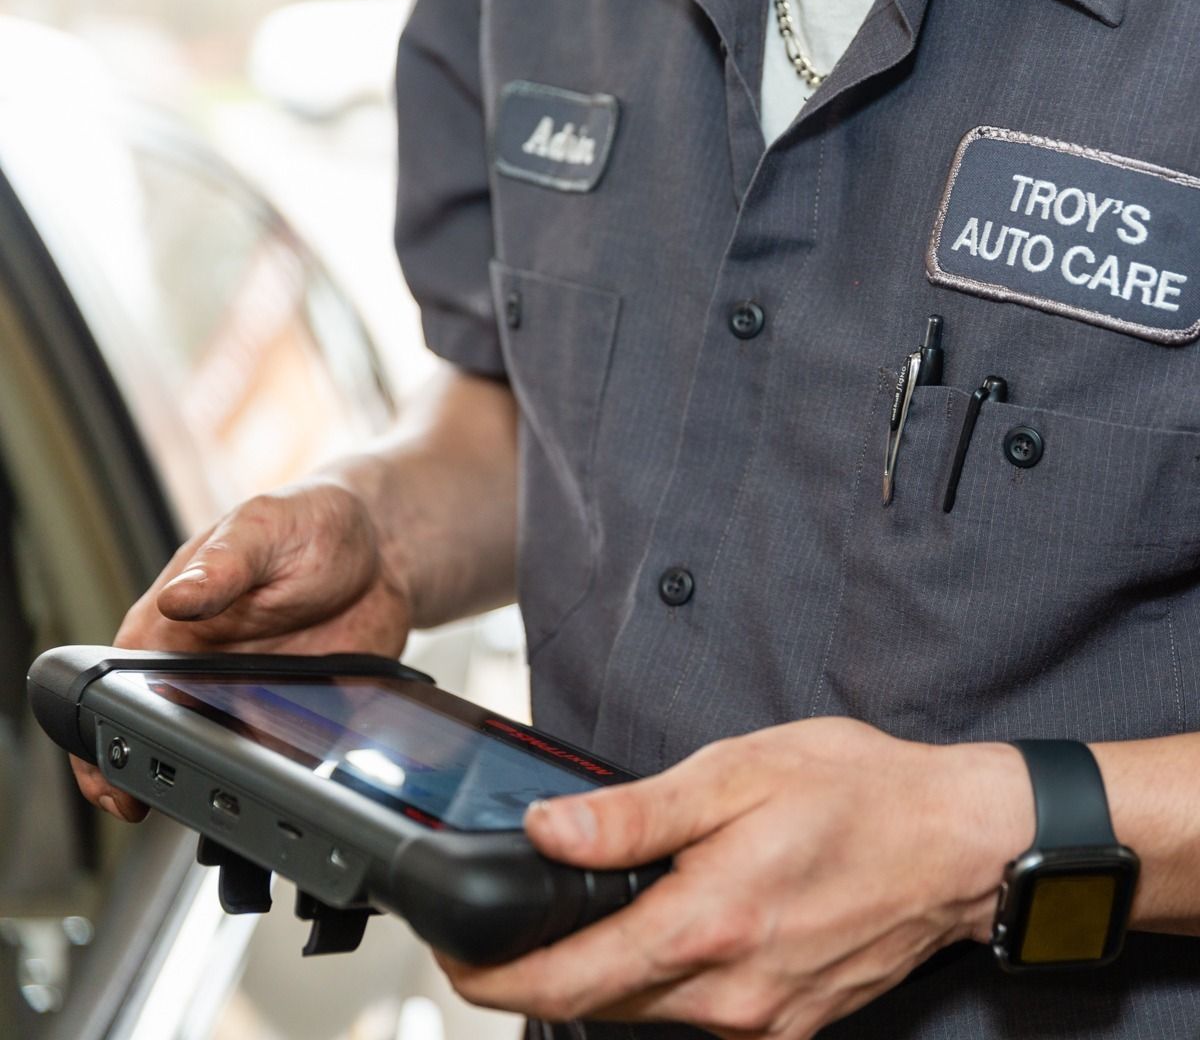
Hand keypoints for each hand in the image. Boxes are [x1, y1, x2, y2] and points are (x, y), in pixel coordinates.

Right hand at [72, 480, 410, 821]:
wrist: (384, 548)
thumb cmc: (310, 523)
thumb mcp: (264, 530)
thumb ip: (222, 565)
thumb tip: (176, 599)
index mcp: (172, 623)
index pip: (111, 690)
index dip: (99, 742)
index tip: (110, 779)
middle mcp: (202, 668)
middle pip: (161, 740)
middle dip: (164, 777)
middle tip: (183, 799)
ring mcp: (249, 695)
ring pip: (224, 758)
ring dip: (234, 777)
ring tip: (253, 781)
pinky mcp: (297, 711)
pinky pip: (286, 755)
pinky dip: (292, 768)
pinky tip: (306, 764)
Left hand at [440, 718, 1033, 1037]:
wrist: (954, 843)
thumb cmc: (855, 794)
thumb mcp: (735, 774)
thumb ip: (634, 815)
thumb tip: (546, 832)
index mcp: (708, 925)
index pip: (564, 982)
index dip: (490, 975)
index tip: (451, 951)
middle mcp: (730, 994)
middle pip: (593, 1004)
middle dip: (532, 971)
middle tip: (498, 922)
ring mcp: (760, 1019)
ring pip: (640, 1013)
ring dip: (595, 972)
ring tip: (572, 915)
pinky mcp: (785, 1023)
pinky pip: (691, 1014)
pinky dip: (653, 979)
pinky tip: (658, 926)